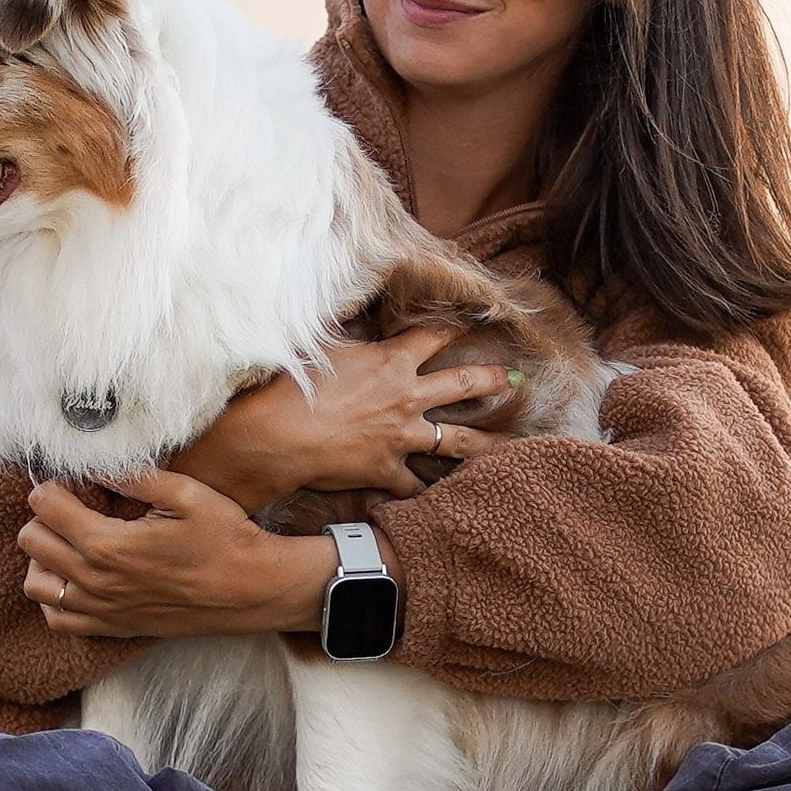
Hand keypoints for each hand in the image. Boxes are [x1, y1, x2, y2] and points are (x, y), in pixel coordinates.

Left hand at [20, 469, 339, 637]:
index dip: (52, 485)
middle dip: (44, 516)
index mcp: (107, 544)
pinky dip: (56, 596)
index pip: (44, 506)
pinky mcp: (113, 627)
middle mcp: (95, 581)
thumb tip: (95, 465)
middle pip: (31, 541)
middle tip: (71, 506)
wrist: (251, 589)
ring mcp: (102, 609)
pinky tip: (77, 577)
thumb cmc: (224, 538)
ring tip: (69, 541)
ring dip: (43, 557)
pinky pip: (58, 618)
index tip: (73, 482)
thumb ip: (134, 477)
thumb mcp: (185, 493)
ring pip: (36, 583)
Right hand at [173, 326, 517, 509]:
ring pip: (457, 440)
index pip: (435, 336)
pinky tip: (444, 497)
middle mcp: (407, 398)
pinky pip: (414, 485)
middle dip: (493, 379)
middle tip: (514, 379)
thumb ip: (342, 322)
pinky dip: (426, 490)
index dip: (456, 325)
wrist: (277, 435)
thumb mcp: (319, 342)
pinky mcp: (387, 471)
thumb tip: (344, 294)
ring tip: (508, 444)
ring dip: (486, 442)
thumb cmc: (293, 385)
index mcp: (393, 362)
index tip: (475, 318)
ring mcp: (402, 438)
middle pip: (464, 384)